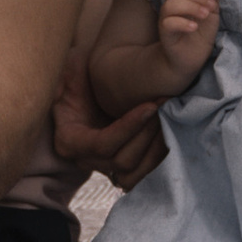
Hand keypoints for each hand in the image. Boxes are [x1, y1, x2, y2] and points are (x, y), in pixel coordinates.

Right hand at [52, 44, 166, 187]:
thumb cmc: (82, 74)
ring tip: (170, 119)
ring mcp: (107, 167)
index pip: (101, 145)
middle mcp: (87, 159)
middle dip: (147, 135)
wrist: (94, 86)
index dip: (128, 128)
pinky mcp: (125, 168)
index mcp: (69, 140)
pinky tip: (172, 132)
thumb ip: (72, 71)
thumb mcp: (73, 69)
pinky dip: (161, 157)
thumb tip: (76, 66)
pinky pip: (144, 175)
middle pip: (122, 161)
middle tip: (165, 106)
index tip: (150, 106)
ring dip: (157, 147)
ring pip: (135, 173)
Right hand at [155, 0, 220, 86]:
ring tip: (205, 15)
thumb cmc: (200, 34)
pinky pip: (168, 23)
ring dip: (191, 7)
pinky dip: (183, 23)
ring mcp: (166, 20)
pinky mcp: (165, 35)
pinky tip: (194, 27)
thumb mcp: (212, 14)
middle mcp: (170, 6)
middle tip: (210, 8)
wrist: (191, 59)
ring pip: (169, 4)